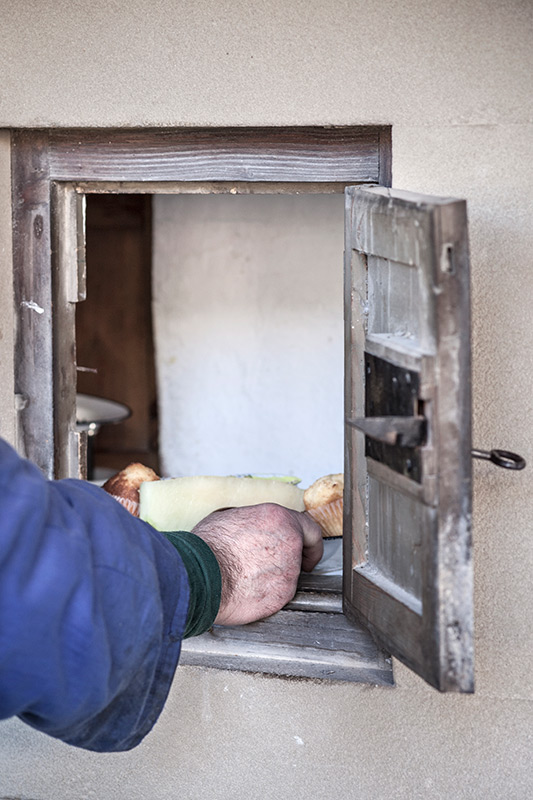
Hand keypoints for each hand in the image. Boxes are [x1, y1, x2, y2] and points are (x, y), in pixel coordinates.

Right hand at [191, 503, 322, 625]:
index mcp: (278, 518)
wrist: (199, 576)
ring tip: (249, 577)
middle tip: (281, 566)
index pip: (310, 528)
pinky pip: (279, 595)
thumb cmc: (208, 547)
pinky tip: (248, 590)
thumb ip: (253, 521)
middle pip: (301, 553)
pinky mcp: (281, 596)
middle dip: (295, 560)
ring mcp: (288, 571)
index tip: (308, 550)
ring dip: (275, 578)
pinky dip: (267, 595)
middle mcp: (289, 543)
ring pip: (290, 576)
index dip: (311, 542)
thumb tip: (253, 526)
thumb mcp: (229, 517)